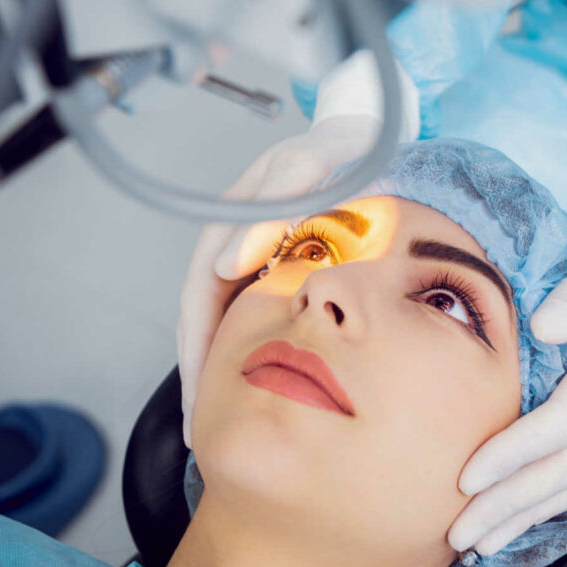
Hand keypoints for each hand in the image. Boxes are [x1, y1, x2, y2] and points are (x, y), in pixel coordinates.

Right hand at [177, 114, 379, 447]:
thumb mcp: (309, 162)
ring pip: (225, 320)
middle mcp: (233, 239)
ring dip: (218, 369)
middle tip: (199, 431)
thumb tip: (225, 266)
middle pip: (203, 316)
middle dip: (200, 374)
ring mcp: (253, 253)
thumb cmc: (341, 146)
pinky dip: (247, 350)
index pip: (201, 295)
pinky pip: (250, 314)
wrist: (367, 134)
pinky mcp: (275, 264)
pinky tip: (254, 384)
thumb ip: (273, 206)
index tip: (202, 397)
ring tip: (215, 423)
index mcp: (231, 219)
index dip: (200, 348)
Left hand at [448, 209, 566, 554]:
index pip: (563, 421)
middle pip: (565, 468)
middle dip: (509, 504)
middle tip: (458, 534)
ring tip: (481, 542)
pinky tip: (527, 517)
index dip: (515, 453)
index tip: (468, 476)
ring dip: (528, 514)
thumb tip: (541, 327)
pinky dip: (558, 503)